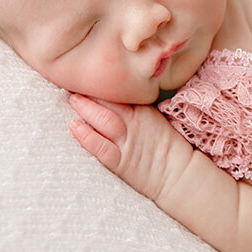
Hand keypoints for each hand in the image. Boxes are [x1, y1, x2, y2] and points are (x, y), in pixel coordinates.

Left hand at [67, 93, 194, 201]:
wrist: (180, 174)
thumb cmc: (167, 148)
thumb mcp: (154, 119)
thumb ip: (135, 108)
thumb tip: (114, 97)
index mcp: (143, 110)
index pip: (118, 91)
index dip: (102, 84)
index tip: (87, 77)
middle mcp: (134, 123)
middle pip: (108, 101)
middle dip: (89, 92)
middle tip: (73, 84)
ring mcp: (127, 142)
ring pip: (102, 119)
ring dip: (85, 108)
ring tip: (72, 100)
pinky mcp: (121, 162)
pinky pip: (100, 146)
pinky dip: (85, 136)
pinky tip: (74, 126)